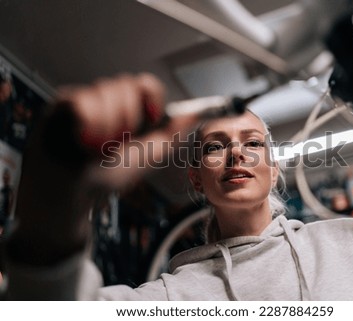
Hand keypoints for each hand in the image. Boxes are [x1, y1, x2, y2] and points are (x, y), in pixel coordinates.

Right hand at [8, 73, 198, 264]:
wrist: (74, 197)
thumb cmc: (104, 179)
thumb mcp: (145, 157)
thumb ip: (170, 135)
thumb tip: (195, 114)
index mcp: (126, 111)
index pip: (144, 83)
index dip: (151, 95)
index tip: (152, 115)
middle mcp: (105, 102)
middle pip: (126, 84)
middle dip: (128, 120)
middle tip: (117, 143)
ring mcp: (83, 101)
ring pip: (104, 91)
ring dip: (108, 128)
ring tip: (96, 148)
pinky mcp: (59, 105)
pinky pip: (81, 100)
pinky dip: (89, 126)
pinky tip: (82, 141)